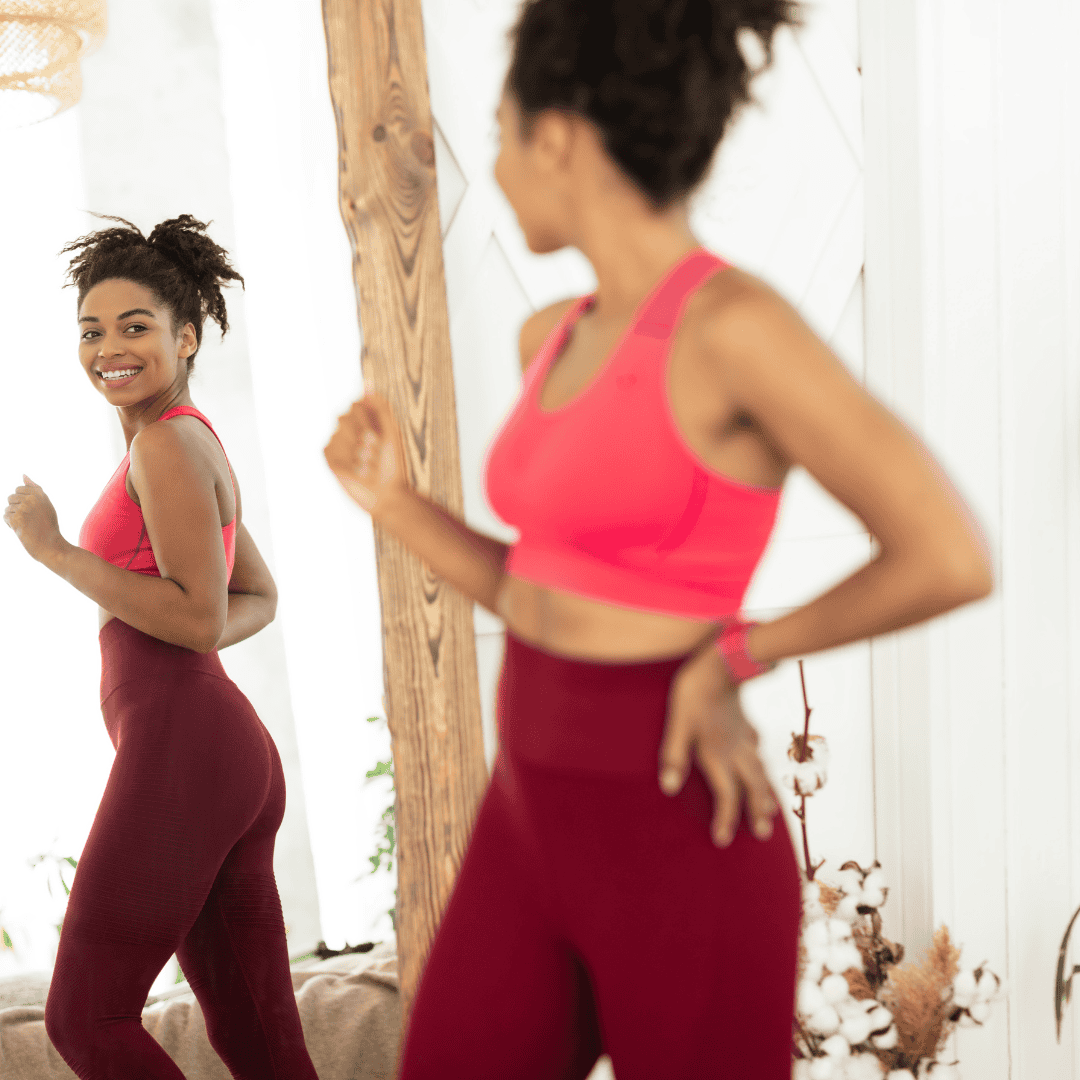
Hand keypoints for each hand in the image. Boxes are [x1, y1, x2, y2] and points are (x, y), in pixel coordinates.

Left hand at [4, 475, 65, 564]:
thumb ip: (34, 489)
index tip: (32, 510)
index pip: (19, 488)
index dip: (22, 500)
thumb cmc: (48, 526)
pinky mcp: (16, 518)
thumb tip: (23, 475)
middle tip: (29, 519)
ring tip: (26, 525)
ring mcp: (24, 508)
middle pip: (11, 497)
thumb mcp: (45, 505)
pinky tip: (22, 529)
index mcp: (40, 494)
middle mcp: (32, 499)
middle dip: (16, 508)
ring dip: (14, 517)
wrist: (50, 545)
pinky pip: (5, 517)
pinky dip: (11, 524)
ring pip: (8, 508)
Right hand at [324, 392, 408, 515]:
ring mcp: (338, 444)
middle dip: (365, 436)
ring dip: (358, 453)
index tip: (381, 437)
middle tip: (375, 453)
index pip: (357, 404)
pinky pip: (330, 449)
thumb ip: (379, 406)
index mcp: (365, 420)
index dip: (370, 421)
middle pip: (346, 417)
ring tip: (368, 466)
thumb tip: (367, 382)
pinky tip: (355, 472)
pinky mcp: (330, 459)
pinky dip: (346, 461)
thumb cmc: (392, 465)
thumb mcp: (391, 432)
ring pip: (339, 434)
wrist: (387, 494)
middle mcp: (349, 429)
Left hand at [659, 640, 777, 846]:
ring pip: (759, 769)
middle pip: (751, 786)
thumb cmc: (694, 692)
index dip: (725, 819)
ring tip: (771, 808)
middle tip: (762, 834)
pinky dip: (760, 759)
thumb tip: (669, 788)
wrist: (722, 662)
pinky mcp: (744, 721)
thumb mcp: (678, 723)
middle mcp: (735, 750)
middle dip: (756, 812)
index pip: (726, 794)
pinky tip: (760, 757)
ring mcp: (743, 735)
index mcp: (718, 754)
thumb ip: (674, 755)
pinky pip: (756, 747)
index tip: (722, 841)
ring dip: (765, 791)